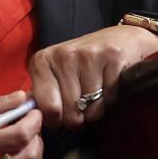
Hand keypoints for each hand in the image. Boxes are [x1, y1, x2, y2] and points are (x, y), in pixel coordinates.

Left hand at [29, 24, 157, 130]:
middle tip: (84, 103)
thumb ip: (43, 95)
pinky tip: (110, 84)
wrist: (121, 39)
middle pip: (71, 113)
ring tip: (98, 92)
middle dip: (80, 117)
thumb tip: (35, 119)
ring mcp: (88, 55)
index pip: (48, 109)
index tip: (64, 112)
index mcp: (42, 61)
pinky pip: (111, 99)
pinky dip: (113, 99)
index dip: (58, 119)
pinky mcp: (113, 57)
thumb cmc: (84, 63)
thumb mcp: (56, 74)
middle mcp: (63, 55)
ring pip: (92, 109)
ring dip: (98, 109)